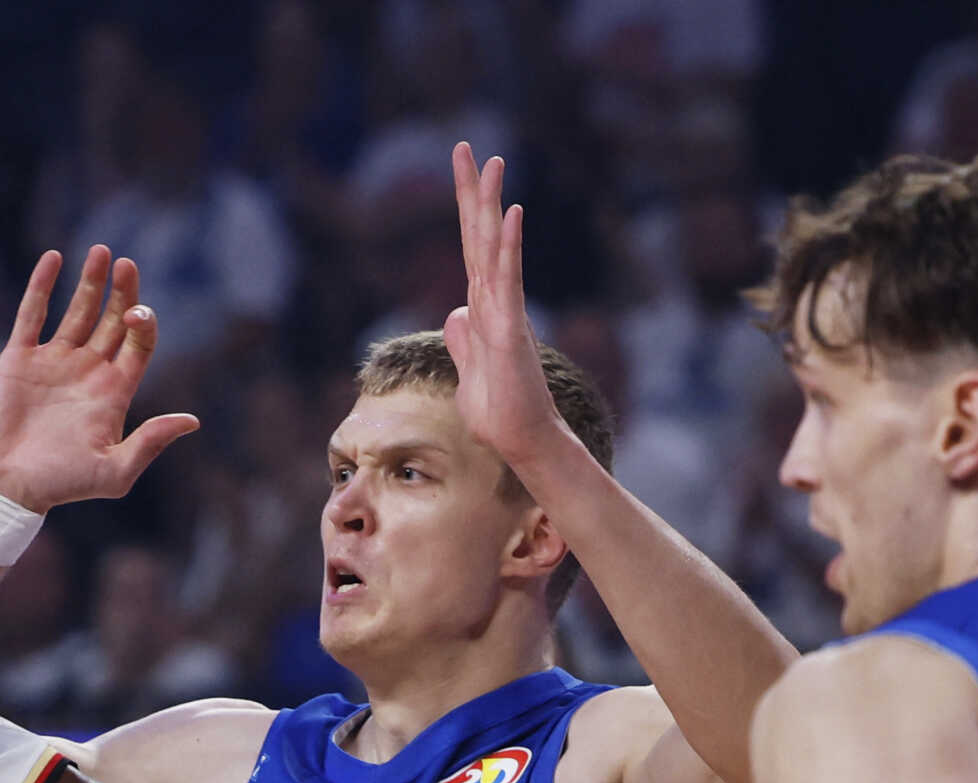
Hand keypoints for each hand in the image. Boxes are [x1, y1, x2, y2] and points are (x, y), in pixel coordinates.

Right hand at [0, 248, 200, 514]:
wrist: (7, 487)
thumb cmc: (62, 485)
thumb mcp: (114, 472)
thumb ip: (150, 443)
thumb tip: (192, 421)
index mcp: (113, 392)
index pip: (138, 345)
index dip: (143, 324)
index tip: (136, 312)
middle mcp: (87, 371)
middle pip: (113, 320)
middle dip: (122, 292)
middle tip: (126, 263)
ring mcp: (54, 362)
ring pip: (78, 310)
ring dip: (90, 282)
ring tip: (101, 251)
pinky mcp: (19, 358)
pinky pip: (32, 313)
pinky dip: (42, 286)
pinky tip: (54, 258)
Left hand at [441, 143, 566, 470]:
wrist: (522, 441)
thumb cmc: (499, 411)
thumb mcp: (468, 372)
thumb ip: (463, 340)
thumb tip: (455, 314)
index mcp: (482, 307)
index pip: (470, 249)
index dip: (464, 211)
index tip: (461, 171)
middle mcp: (495, 302)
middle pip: (479, 238)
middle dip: (472, 192)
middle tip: (466, 147)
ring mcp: (505, 313)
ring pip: (494, 250)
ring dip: (491, 206)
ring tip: (493, 163)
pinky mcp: (510, 331)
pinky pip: (508, 281)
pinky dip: (509, 247)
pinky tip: (511, 212)